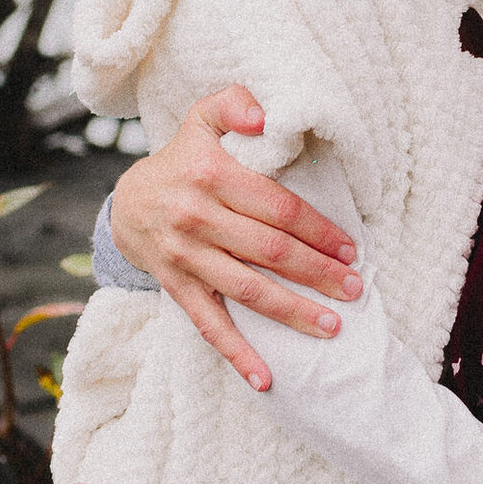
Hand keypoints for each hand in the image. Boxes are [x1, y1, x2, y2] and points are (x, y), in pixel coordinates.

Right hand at [111, 85, 361, 390]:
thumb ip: (235, 104)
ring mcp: (186, 258)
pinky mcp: (177, 288)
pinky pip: (209, 326)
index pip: (279, 208)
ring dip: (293, 313)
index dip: (319, 230)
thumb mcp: (203, 118)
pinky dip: (237, 355)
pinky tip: (266, 379)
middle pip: (270, 252)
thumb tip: (264, 117)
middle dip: (318, 273)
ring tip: (333, 326)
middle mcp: (197, 219)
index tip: (351, 248)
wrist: (127, 202)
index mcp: (212, 176)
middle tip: (355, 288)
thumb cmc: (185, 159)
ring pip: (248, 291)